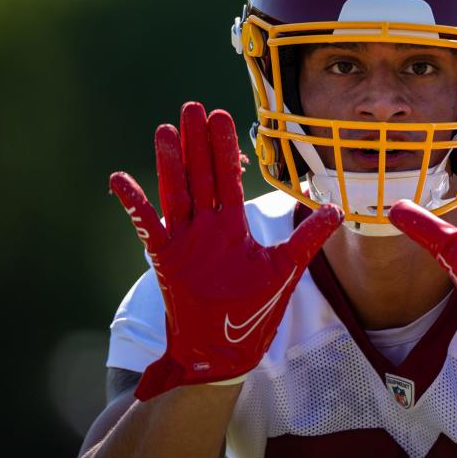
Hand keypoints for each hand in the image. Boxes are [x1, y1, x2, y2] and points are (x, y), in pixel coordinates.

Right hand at [109, 102, 342, 400]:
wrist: (227, 349)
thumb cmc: (255, 309)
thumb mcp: (286, 267)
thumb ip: (307, 237)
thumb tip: (335, 208)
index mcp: (233, 225)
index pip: (228, 178)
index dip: (224, 149)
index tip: (222, 116)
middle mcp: (207, 226)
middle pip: (200, 175)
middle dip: (198, 143)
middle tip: (193, 107)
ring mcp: (184, 240)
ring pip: (176, 192)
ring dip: (171, 162)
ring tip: (168, 130)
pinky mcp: (165, 258)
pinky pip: (147, 226)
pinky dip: (134, 204)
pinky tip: (121, 179)